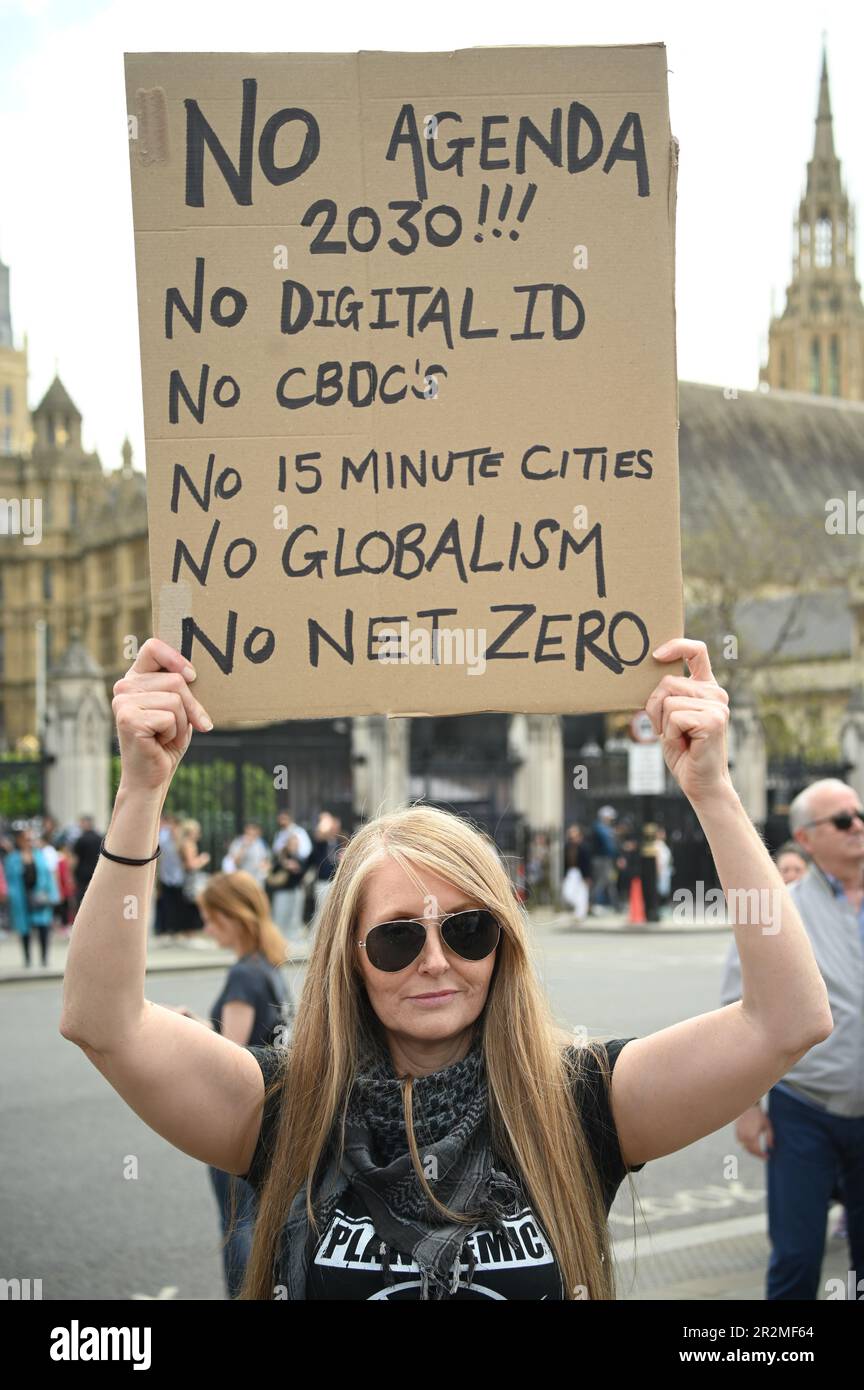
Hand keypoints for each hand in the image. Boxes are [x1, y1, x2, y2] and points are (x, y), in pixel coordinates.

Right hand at [112, 639, 212, 795]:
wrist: (152, 776)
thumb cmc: (166, 741)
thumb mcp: (178, 708)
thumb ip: (180, 687)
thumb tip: (193, 671)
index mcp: (134, 679)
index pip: (153, 647)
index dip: (175, 657)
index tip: (191, 676)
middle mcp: (124, 687)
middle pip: (176, 680)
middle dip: (191, 706)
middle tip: (185, 726)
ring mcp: (123, 702)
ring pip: (176, 699)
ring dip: (181, 723)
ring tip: (166, 735)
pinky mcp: (128, 718)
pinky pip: (170, 716)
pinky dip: (174, 733)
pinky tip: (159, 742)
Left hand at [645, 637, 731, 805]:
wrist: (700, 782)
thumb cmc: (683, 750)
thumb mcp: (671, 717)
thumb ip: (668, 695)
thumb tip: (648, 672)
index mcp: (707, 688)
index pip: (696, 651)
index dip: (676, 646)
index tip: (656, 655)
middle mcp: (716, 693)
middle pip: (667, 682)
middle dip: (656, 708)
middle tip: (669, 730)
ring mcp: (717, 705)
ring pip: (668, 701)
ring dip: (663, 724)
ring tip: (679, 738)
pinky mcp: (713, 719)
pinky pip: (673, 716)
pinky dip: (670, 734)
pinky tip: (684, 744)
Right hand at [735, 1105, 773, 1158]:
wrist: (748, 1107)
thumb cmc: (759, 1116)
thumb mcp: (768, 1126)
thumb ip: (770, 1138)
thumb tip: (771, 1147)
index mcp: (752, 1136)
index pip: (757, 1151)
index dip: (762, 1155)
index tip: (767, 1157)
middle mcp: (745, 1137)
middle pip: (751, 1151)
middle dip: (758, 1155)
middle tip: (764, 1156)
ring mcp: (740, 1135)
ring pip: (745, 1148)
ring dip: (752, 1151)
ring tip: (759, 1152)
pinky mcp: (737, 1133)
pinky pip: (741, 1143)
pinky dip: (747, 1146)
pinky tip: (752, 1145)